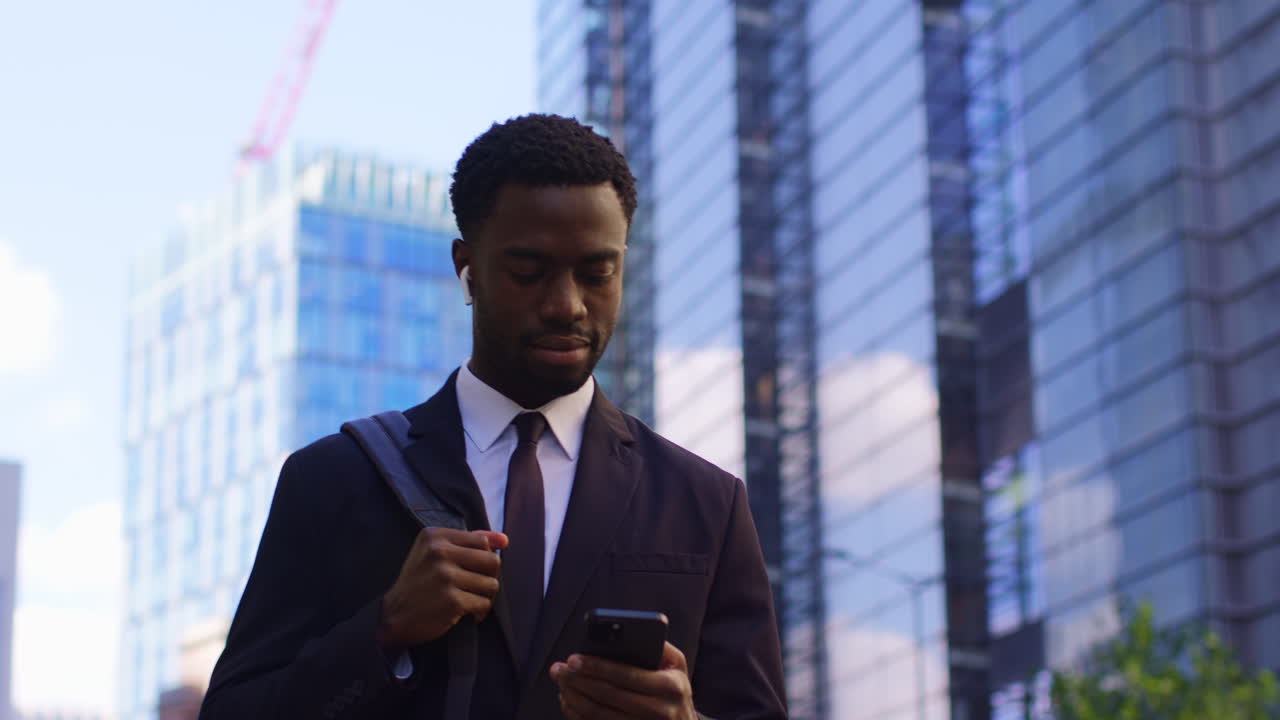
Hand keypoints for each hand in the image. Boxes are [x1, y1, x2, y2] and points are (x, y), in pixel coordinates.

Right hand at [378, 528, 507, 648]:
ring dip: (485, 596)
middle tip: (477, 587)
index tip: (474, 570)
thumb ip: (468, 541)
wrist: (394, 615)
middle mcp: (439, 552)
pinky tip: (468, 614)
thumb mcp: (434, 553)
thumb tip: (504, 539)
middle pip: (492, 560)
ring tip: (471, 600)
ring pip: (492, 584)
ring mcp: (445, 576)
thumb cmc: (418, 582)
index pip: (482, 541)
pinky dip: (480, 612)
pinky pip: (484, 603)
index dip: (484, 558)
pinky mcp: (452, 600)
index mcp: (435, 536)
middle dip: (489, 577)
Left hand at [550, 642, 696, 719]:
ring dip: (574, 699)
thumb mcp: (676, 665)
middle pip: (608, 695)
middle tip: (559, 669)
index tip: (573, 659)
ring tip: (561, 684)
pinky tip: (569, 702)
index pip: (627, 675)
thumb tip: (632, 630)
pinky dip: (579, 715)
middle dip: (579, 680)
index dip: (597, 667)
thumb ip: (659, 646)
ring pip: (599, 715)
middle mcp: (659, 711)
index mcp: (670, 686)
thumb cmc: (674, 689)